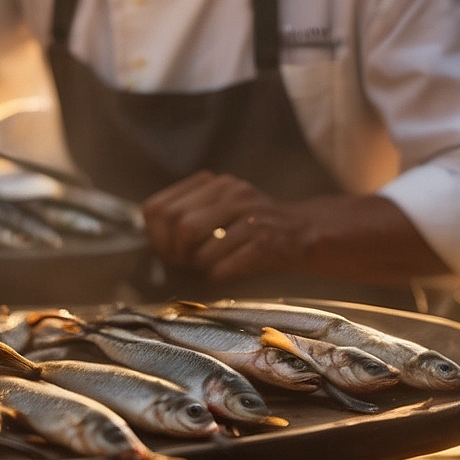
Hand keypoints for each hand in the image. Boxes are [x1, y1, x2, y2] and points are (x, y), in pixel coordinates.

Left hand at [141, 171, 312, 281]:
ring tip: (208, 265)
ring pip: (199, 249)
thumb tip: (153, 233)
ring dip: (199, 265)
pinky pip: (222, 268)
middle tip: (186, 262)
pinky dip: (217, 275)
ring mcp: (250, 218)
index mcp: (216, 184)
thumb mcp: (225, 205)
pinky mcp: (264, 243)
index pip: (160, 207)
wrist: (306, 233)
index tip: (168, 248)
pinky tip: (224, 272)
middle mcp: (233, 195)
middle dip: (176, 252)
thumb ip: (191, 210)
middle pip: (179, 226)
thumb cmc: (256, 226)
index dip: (156, 234)